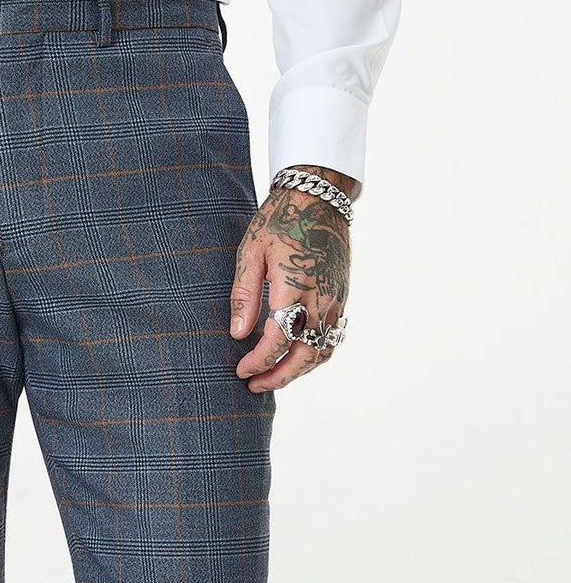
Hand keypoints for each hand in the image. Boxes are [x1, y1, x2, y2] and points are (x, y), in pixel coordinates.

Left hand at [230, 166, 356, 393]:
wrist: (319, 196)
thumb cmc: (279, 220)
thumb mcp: (251, 252)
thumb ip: (245, 295)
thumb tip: (238, 335)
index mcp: (295, 287)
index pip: (278, 341)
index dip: (258, 362)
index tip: (241, 371)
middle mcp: (321, 298)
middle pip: (304, 356)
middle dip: (279, 377)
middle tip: (254, 386)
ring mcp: (336, 299)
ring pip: (322, 352)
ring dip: (298, 371)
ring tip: (273, 376)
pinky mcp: (343, 296)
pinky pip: (332, 338)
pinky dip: (314, 355)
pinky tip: (295, 356)